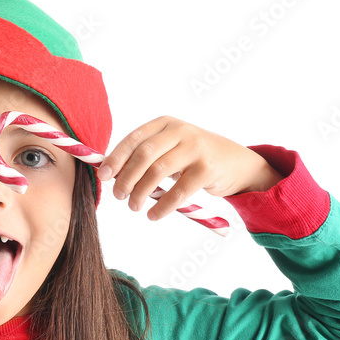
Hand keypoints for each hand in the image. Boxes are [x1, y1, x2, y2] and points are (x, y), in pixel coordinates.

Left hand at [96, 116, 282, 220]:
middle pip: (144, 155)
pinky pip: (179, 190)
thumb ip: (145, 157)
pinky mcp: (207, 167)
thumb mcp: (170, 149)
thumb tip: (110, 173)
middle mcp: (180, 131)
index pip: (134, 139)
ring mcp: (195, 147)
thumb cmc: (194, 158)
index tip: (103, 176)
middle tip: (118, 195)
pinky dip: (162, 206)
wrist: (236, 163)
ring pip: (159, 171)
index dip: (116, 158)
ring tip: (133, 207)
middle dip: (126, 177)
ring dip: (141, 193)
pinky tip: (153, 215)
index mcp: (165, 124)